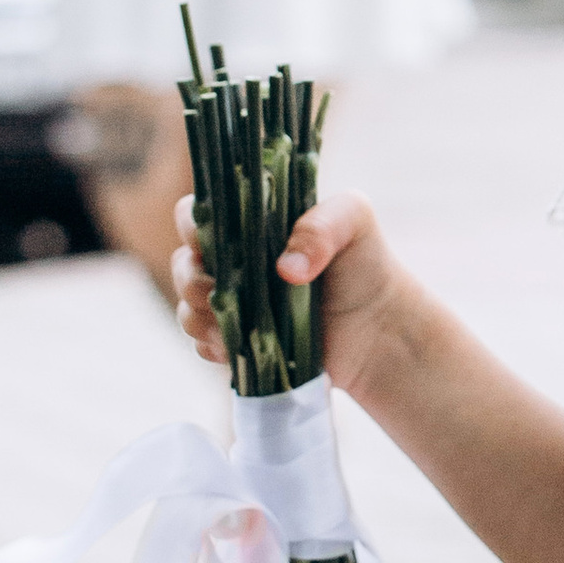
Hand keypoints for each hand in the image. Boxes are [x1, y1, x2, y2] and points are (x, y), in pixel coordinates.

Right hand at [170, 185, 414, 401]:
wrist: (380, 327)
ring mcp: (234, 303)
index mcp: (250, 222)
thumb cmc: (365, 262)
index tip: (207, 241)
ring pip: (187, 306)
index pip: (198, 213)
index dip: (192, 225)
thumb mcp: (354, 222)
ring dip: (197, 317)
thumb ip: (321, 226)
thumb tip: (285, 268)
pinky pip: (203, 345)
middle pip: (183, 262)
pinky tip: (234, 349)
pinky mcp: (239, 342)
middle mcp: (234, 260)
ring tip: (227, 328)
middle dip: (189, 278)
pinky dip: (211, 347)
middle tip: (214, 291)